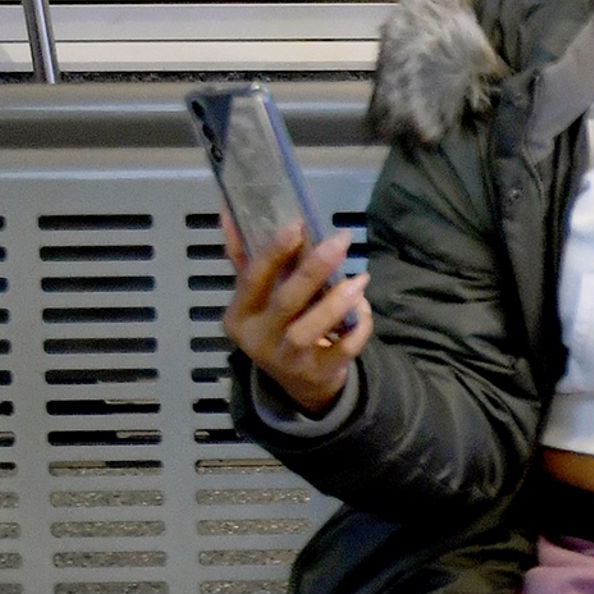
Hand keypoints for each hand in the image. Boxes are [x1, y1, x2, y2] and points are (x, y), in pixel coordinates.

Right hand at [219, 213, 370, 413]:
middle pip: (286, 301)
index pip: (252, 279)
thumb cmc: (276, 326)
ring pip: (311, 329)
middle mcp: (259, 339)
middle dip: (314, 269)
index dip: (274, 252)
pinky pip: (343, 348)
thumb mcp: (256, 297)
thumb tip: (230, 209)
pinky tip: (363, 306)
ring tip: (360, 279)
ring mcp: (288, 360)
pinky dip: (358, 326)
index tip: (298, 224)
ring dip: (337, 301)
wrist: (299, 383)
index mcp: (240, 314)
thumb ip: (244, 257)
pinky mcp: (318, 373)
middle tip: (340, 241)